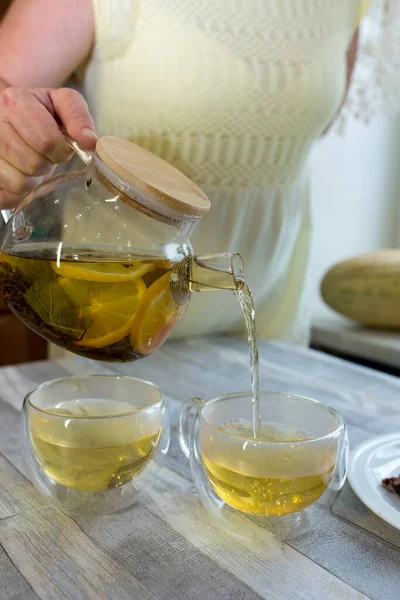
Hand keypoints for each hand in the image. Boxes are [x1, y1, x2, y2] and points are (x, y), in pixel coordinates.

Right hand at [0, 87, 96, 208]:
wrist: (12, 117)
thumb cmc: (40, 112)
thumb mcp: (62, 104)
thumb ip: (79, 117)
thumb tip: (89, 141)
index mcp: (15, 101)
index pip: (45, 141)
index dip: (60, 150)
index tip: (60, 147)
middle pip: (32, 164)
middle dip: (46, 164)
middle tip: (44, 155)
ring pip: (18, 183)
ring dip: (32, 179)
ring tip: (30, 163)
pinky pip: (6, 196)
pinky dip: (18, 193)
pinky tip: (19, 174)